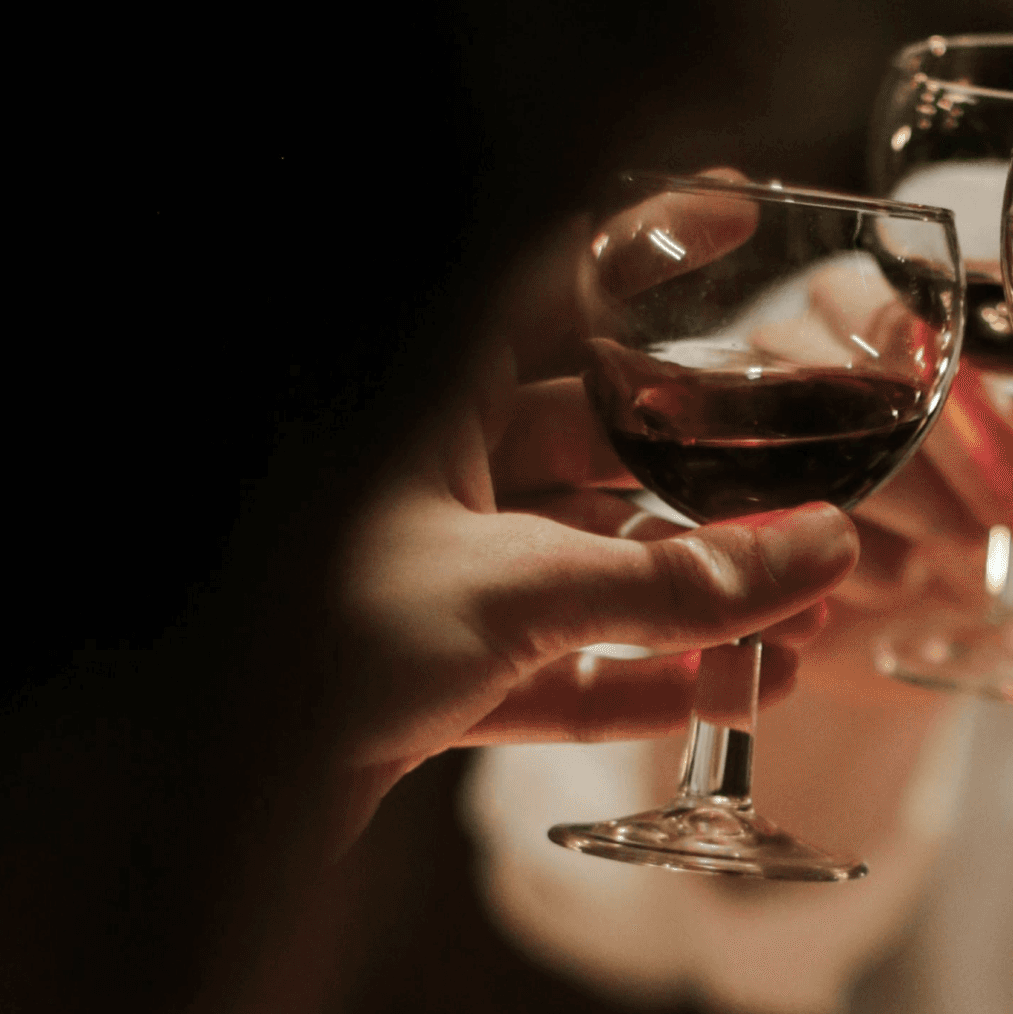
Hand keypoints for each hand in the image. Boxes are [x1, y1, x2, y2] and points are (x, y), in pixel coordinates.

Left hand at [335, 207, 859, 833]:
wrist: (194, 803)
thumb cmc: (304, 646)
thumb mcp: (513, 594)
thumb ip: (674, 582)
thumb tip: (818, 552)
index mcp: (417, 400)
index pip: (546, 283)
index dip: (640, 242)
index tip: (734, 210)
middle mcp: (420, 470)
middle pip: (595, 438)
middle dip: (709, 476)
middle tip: (809, 493)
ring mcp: (422, 573)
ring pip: (585, 565)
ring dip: (692, 599)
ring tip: (797, 625)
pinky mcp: (424, 672)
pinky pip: (554, 666)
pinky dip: (637, 681)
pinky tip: (726, 694)